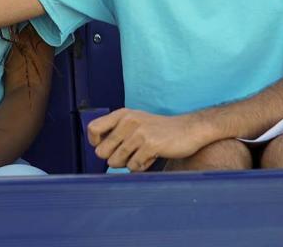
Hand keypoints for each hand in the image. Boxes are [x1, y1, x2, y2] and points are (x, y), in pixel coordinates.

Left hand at [88, 109, 212, 171]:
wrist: (189, 129)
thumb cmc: (160, 130)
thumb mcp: (136, 122)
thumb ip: (117, 132)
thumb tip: (98, 152)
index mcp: (122, 114)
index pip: (93, 129)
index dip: (96, 143)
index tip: (107, 148)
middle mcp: (128, 121)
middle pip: (102, 152)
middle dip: (113, 159)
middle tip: (129, 155)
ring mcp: (139, 133)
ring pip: (116, 161)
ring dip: (128, 164)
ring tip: (141, 155)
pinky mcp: (150, 145)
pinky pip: (133, 166)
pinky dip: (141, 167)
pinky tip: (151, 158)